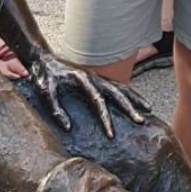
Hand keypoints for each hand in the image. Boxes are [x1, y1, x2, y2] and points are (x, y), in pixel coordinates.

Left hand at [29, 53, 148, 138]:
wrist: (42, 57)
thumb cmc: (43, 74)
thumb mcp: (44, 91)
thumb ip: (55, 109)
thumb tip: (69, 127)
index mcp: (83, 80)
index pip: (98, 101)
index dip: (106, 118)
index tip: (111, 134)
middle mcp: (94, 77)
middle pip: (117, 93)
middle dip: (130, 108)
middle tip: (141, 121)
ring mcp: (97, 77)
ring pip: (121, 87)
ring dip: (135, 98)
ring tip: (148, 109)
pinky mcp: (96, 79)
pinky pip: (116, 86)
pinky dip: (128, 93)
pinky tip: (135, 100)